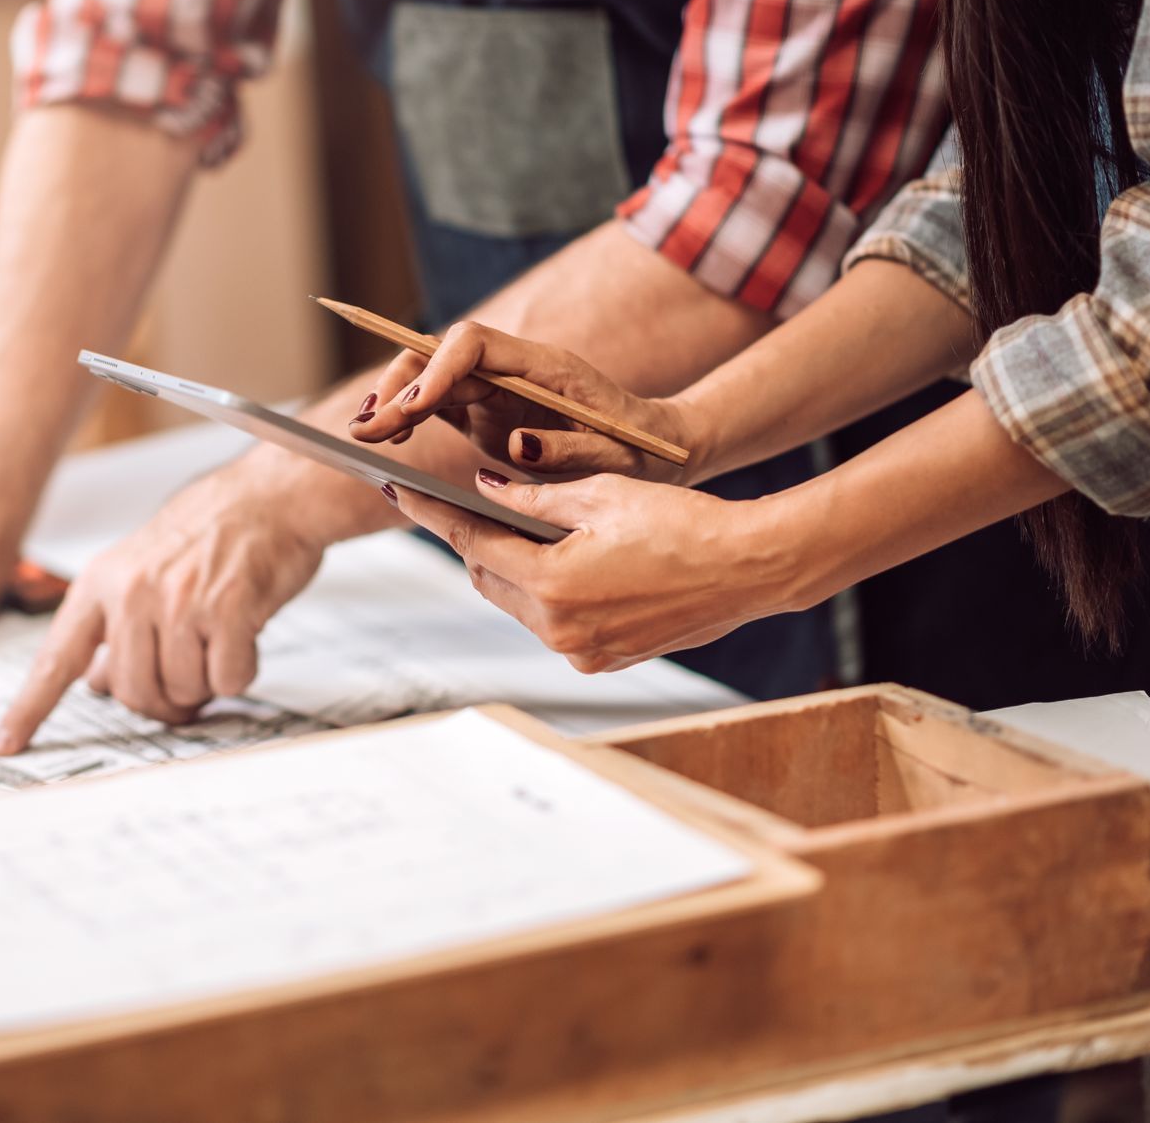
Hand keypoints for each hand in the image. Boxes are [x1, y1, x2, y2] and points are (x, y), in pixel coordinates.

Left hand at [0, 470, 324, 750]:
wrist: (268, 497)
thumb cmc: (210, 533)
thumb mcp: (141, 570)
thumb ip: (114, 627)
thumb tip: (96, 680)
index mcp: (102, 583)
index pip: (57, 658)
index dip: (29, 708)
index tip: (5, 744)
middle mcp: (133, 592)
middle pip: (131, 691)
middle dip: (163, 698)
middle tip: (189, 676)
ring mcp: (178, 601)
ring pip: (181, 690)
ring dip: (206, 681)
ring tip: (218, 640)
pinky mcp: (226, 610)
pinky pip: (226, 680)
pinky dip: (240, 671)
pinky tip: (243, 637)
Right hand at [347, 321, 697, 483]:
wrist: (654, 449)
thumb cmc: (641, 451)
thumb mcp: (616, 456)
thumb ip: (569, 448)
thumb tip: (516, 444)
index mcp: (543, 365)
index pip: (471, 344)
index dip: (435, 369)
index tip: (410, 408)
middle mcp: (511, 367)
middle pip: (436, 355)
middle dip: (397, 386)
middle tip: (366, 430)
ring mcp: (495, 387)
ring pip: (427, 378)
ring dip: (392, 402)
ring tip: (364, 437)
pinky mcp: (485, 411)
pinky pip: (434, 404)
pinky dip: (405, 419)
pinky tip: (387, 442)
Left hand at [384, 469, 817, 672]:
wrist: (748, 568)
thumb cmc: (683, 522)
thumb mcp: (601, 494)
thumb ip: (534, 496)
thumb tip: (486, 489)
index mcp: (553, 583)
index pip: (472, 543)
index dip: (433, 514)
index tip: (400, 491)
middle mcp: (560, 628)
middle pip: (487, 579)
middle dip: (473, 542)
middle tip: (463, 503)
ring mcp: (581, 651)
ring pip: (517, 604)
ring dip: (510, 569)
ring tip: (514, 529)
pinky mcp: (602, 660)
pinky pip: (552, 624)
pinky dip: (544, 593)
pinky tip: (557, 562)